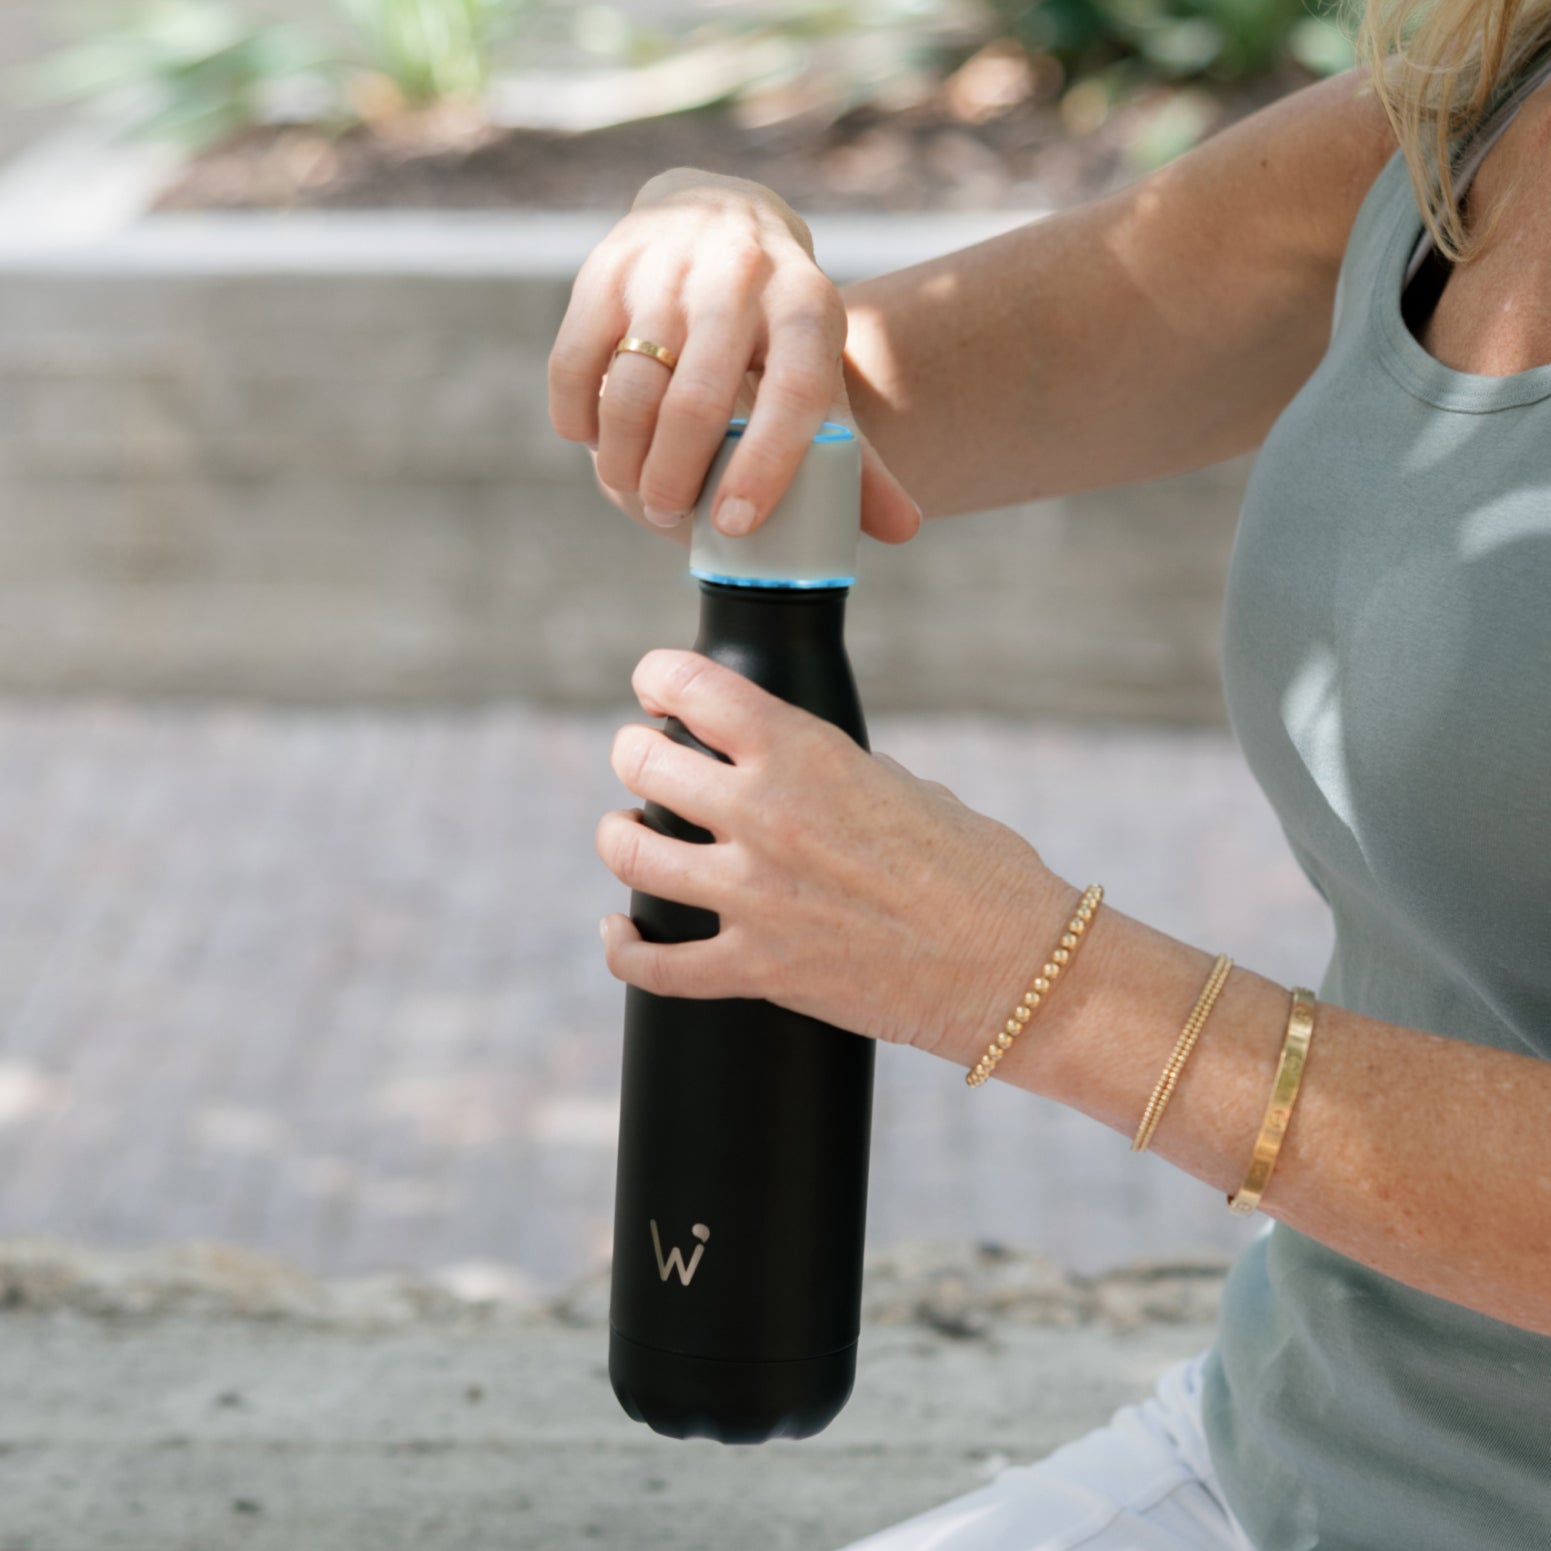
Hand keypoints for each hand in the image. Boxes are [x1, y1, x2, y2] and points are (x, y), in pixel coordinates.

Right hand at [548, 166, 920, 545]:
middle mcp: (738, 279)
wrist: (718, 214)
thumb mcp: (822, 374)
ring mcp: (664, 271)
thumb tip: (903, 531)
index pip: (792, 394)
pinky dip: (579, 422)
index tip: (735, 525)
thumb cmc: (775, 327)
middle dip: (676, 481)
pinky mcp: (602, 274)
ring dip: (624, 463)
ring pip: (631, 391)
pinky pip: (574, 368)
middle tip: (672, 518)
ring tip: (635, 494)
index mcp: (806, 310)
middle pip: (697, 402)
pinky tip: (597, 443)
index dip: (765, 466)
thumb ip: (856, 457)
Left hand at [595, 649, 1065, 1058]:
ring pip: (631, 854)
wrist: (1018, 968)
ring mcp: (756, 898)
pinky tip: (620, 931)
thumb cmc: (983, 870)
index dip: (658, 677)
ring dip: (619, 836)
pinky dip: (624, 948)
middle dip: (635, 752)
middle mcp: (767, 817)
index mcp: (807, 754)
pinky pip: (654, 966)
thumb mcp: (907, 785)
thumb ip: (833, 770)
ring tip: (626, 831)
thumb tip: (787, 770)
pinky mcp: (758, 972)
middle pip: (644, 763)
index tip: (653, 686)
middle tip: (642, 757)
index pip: (694, 686)